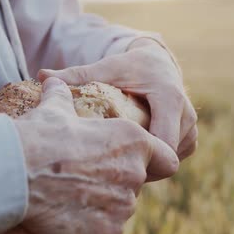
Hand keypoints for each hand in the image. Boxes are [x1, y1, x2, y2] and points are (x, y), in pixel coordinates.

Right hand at [14, 77, 178, 233]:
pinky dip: (94, 224)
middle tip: (88, 177)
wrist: (17, 172)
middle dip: (120, 181)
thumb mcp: (53, 110)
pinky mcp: (110, 229)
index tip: (130, 163)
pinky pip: (108, 227)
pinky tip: (71, 214)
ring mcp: (124, 203)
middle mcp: (135, 171)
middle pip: (138, 182)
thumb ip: (61, 96)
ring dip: (107, 203)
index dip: (154, 162)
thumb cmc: (39, 136)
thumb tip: (51, 80)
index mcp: (133, 139)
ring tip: (75, 195)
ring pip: (123, 206)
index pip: (166, 158)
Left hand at [38, 39, 197, 180]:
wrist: (157, 63)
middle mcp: (186, 115)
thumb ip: (78, 74)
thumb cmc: (129, 66)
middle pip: (168, 156)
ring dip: (151, 165)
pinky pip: (176, 158)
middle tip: (112, 170)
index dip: (142, 160)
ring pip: (173, 160)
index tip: (115, 164)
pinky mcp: (191, 137)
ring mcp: (191, 128)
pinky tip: (135, 160)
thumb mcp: (107, 68)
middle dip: (143, 165)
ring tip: (121, 166)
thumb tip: (42, 74)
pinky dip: (158, 162)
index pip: (163, 143)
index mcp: (169, 99)